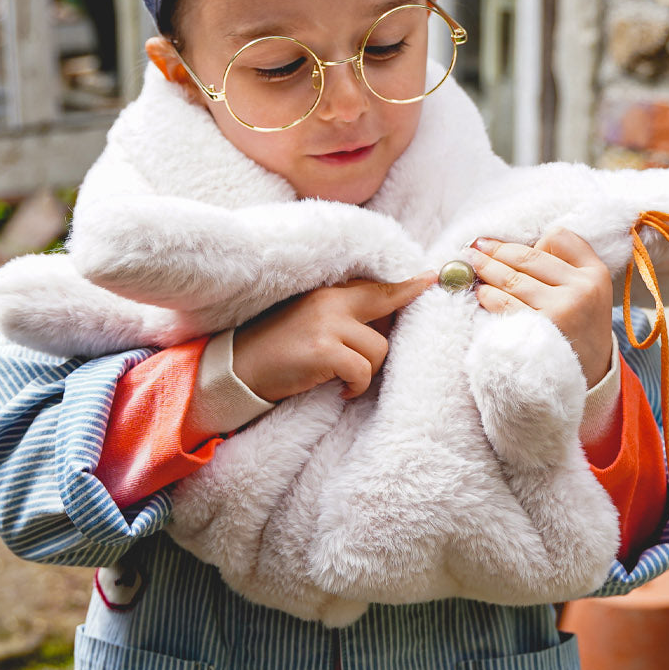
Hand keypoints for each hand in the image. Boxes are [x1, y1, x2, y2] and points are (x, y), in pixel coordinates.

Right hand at [232, 273, 436, 402]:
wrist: (237, 370)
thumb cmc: (275, 349)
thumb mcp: (308, 320)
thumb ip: (342, 315)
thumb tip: (385, 323)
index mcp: (326, 291)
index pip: (375, 284)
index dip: (405, 285)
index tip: (430, 278)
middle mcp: (329, 300)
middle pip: (385, 304)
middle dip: (393, 329)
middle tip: (382, 350)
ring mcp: (326, 324)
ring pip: (379, 347)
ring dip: (368, 369)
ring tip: (345, 378)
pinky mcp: (323, 351)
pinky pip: (363, 370)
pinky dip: (356, 386)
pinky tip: (341, 391)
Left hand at [469, 230, 613, 387]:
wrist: (592, 372)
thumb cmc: (581, 324)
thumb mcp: (590, 288)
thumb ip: (565, 263)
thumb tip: (513, 246)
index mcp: (595, 274)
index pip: (558, 238)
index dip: (533, 241)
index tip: (511, 245)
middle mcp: (580, 290)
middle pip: (528, 258)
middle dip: (496, 250)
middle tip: (475, 247)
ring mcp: (560, 311)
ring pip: (513, 279)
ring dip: (487, 270)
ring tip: (473, 265)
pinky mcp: (538, 332)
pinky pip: (504, 304)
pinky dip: (487, 295)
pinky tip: (481, 293)